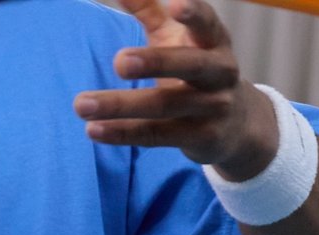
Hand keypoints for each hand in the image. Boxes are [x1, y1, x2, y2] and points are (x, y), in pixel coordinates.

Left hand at [73, 0, 278, 180]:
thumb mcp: (178, 38)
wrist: (238, 125)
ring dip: (120, 106)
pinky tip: (93, 130)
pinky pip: (157, 136)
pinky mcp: (200, 139)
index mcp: (214, 41)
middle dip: (155, 63)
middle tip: (118, 62)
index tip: (174, 5)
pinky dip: (123, 133)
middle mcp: (220, 73)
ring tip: (80, 105)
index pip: (207, 24)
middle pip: (189, 66)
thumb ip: (150, 10)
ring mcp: (213, 109)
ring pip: (164, 106)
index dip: (193, 14)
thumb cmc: (196, 70)